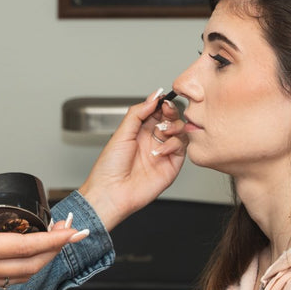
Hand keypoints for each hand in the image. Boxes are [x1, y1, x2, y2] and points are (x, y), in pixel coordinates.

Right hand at [0, 161, 88, 289]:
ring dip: (43, 260)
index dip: (55, 239)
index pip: (27, 247)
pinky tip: (22, 255)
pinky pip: (7, 279)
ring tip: (53, 241)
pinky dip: (24, 267)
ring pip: (23, 275)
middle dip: (57, 250)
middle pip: (34, 265)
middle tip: (71, 233)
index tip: (74, 231)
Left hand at [77, 89, 186, 230]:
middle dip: (171, 112)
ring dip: (174, 127)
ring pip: (180, 132)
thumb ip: (137, 113)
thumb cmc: (109, 167)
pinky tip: (160, 150)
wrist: (112, 192)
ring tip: (162, 131)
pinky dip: (173, 145)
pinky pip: (181, 149)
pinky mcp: (171, 165)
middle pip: (171, 120)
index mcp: (139, 131)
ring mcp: (163, 152)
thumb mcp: (121, 133)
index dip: (161, 104)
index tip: (162, 100)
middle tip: (166, 111)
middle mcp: (153, 141)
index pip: (157, 112)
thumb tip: (153, 97)